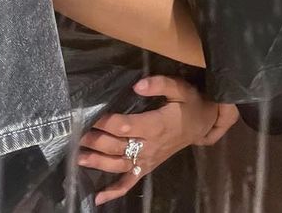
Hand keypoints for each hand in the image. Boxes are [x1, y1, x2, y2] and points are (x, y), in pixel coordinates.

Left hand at [77, 75, 238, 204]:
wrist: (204, 123)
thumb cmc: (190, 104)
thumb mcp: (180, 88)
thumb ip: (160, 84)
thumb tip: (137, 85)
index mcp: (156, 125)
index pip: (126, 126)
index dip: (106, 122)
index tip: (90, 116)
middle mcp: (150, 146)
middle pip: (118, 146)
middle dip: (96, 141)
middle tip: (77, 135)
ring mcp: (148, 159)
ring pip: (119, 165)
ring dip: (98, 163)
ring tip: (79, 158)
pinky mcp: (148, 167)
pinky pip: (131, 182)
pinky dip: (115, 191)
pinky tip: (98, 198)